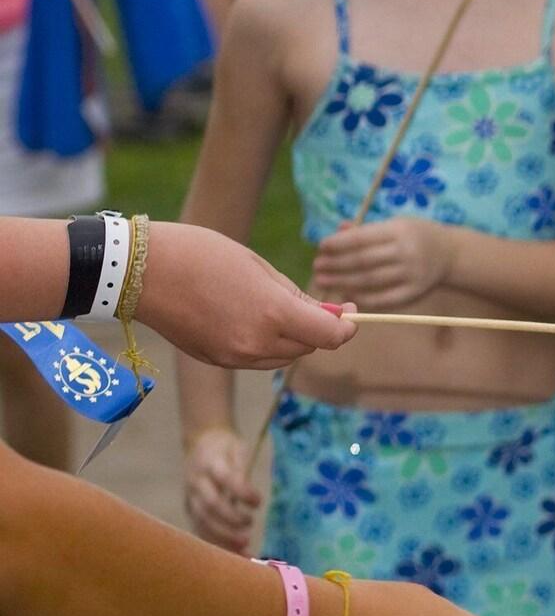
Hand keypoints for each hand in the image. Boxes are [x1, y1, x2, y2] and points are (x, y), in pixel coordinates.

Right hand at [142, 222, 356, 366]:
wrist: (141, 272)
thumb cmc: (203, 255)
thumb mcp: (260, 267)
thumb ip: (297, 296)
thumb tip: (330, 314)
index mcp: (273, 315)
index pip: (331, 336)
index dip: (347, 326)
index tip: (352, 311)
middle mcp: (256, 343)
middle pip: (309, 347)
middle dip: (320, 329)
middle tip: (321, 305)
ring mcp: (233, 356)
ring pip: (283, 356)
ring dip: (294, 338)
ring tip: (281, 307)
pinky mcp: (215, 360)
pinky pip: (256, 358)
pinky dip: (267, 344)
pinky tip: (255, 318)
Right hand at [185, 427, 260, 551]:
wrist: (200, 442)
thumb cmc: (225, 446)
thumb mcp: (237, 448)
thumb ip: (241, 469)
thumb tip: (249, 495)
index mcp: (211, 463)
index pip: (226, 479)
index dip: (242, 492)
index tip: (259, 501)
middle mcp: (197, 482)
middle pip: (210, 505)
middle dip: (230, 520)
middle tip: (250, 527)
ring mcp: (191, 497)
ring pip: (202, 521)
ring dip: (222, 537)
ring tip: (244, 547)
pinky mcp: (190, 509)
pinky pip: (200, 528)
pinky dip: (215, 542)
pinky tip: (233, 553)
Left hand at [312, 219, 456, 306]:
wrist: (450, 254)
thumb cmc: (414, 235)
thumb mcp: (394, 224)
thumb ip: (366, 229)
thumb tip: (337, 232)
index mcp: (400, 231)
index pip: (362, 239)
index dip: (338, 244)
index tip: (321, 247)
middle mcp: (406, 252)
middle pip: (362, 261)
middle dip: (335, 265)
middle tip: (317, 268)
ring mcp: (411, 274)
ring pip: (369, 281)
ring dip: (342, 282)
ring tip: (323, 281)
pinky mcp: (414, 292)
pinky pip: (383, 299)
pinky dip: (361, 298)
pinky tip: (346, 294)